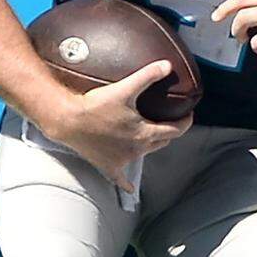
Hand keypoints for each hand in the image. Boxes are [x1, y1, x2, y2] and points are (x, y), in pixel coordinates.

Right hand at [44, 61, 189, 191]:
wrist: (68, 121)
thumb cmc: (96, 105)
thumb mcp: (125, 88)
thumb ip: (148, 76)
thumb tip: (167, 66)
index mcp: (145, 133)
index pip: (175, 130)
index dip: (185, 122)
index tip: (188, 116)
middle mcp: (137, 150)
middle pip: (161, 142)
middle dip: (168, 133)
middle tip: (170, 122)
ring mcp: (123, 160)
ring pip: (144, 154)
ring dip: (150, 146)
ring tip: (151, 137)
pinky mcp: (108, 167)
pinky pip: (120, 179)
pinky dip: (126, 184)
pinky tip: (130, 190)